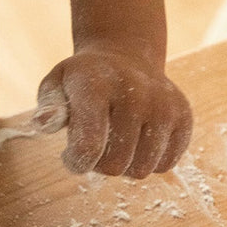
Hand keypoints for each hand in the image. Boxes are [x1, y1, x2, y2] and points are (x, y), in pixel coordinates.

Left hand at [33, 43, 191, 177]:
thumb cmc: (83, 81)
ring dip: (124, 166)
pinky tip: (137, 140)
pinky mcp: (183, 117)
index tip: (70, 156)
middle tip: (94, 146)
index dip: (76, 163)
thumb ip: (48, 108)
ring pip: (142, 169)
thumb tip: (43, 123)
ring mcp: (164, 105)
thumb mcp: (56, 86)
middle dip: (98, 165)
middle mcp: (136, 93)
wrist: (126, 57)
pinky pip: (165, 164)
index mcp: (97, 85)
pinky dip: (148, 161)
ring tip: (115, 143)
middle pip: (115, 164)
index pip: (89, 145)